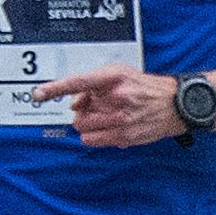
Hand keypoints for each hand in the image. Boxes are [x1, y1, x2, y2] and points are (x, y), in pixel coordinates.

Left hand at [38, 65, 182, 147]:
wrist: (176, 103)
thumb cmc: (144, 87)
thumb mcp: (119, 73)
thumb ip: (91, 84)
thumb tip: (73, 102)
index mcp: (114, 78)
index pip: (79, 82)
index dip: (56, 88)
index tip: (39, 93)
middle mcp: (117, 97)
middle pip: (77, 111)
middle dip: (82, 110)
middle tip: (97, 106)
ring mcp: (121, 118)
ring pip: (82, 127)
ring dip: (87, 123)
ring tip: (104, 116)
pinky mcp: (125, 136)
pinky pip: (91, 140)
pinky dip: (94, 135)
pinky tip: (109, 127)